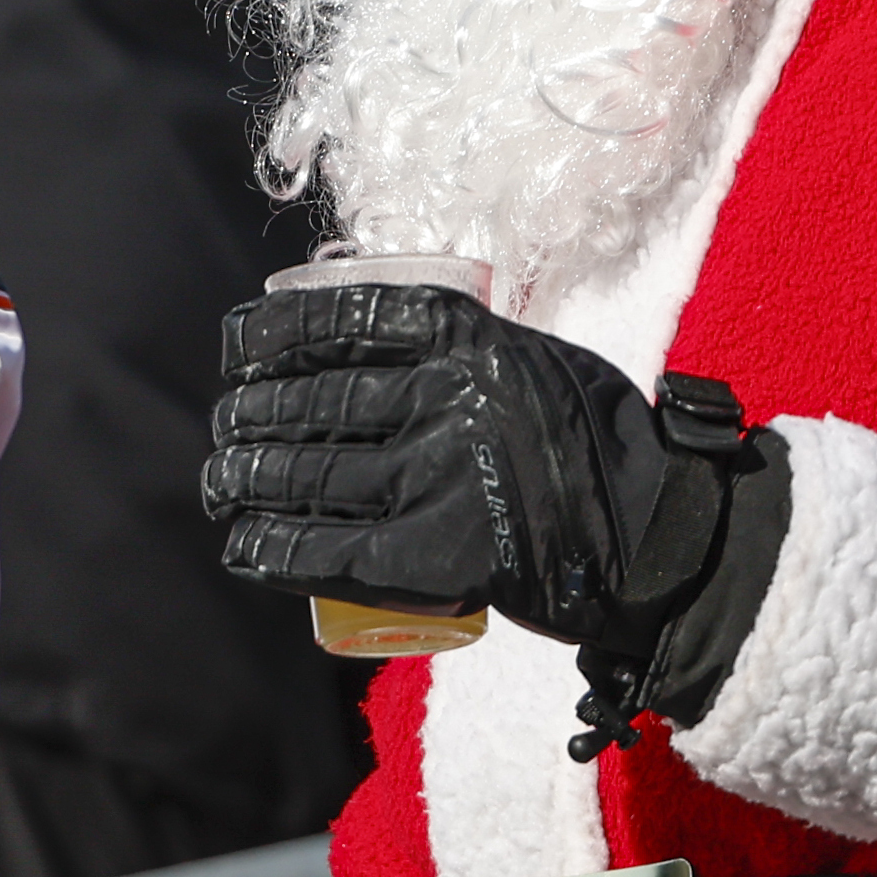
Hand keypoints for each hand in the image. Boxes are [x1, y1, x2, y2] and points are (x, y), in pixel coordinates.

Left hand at [200, 280, 781, 733]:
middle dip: (250, 415)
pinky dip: (272, 550)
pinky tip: (241, 547)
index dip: (271, 334)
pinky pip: (329, 551)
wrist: (656, 533)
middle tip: (227, 427)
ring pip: (310, 472)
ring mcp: (438, 478)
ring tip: (221, 481)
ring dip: (246, 478)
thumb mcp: (525, 356)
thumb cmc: (589, 443)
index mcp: (466, 339)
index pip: (341, 320)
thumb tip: (359, 340)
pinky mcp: (437, 556)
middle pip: (314, 401)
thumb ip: (455, 348)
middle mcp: (444, 398)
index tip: (237, 346)